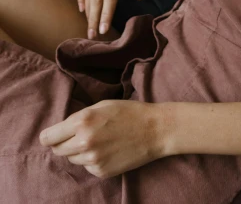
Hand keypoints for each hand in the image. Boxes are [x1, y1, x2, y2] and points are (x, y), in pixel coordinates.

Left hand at [39, 100, 162, 178]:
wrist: (154, 130)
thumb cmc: (129, 112)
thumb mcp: (101, 106)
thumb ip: (79, 118)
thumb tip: (60, 131)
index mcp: (82, 121)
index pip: (49, 137)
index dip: (49, 137)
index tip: (52, 136)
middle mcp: (84, 142)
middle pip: (58, 150)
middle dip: (64, 143)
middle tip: (79, 136)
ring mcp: (93, 159)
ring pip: (72, 159)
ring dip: (78, 152)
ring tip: (98, 141)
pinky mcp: (101, 172)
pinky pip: (87, 166)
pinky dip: (92, 160)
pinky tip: (107, 150)